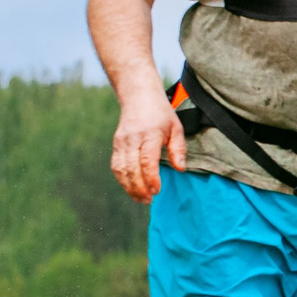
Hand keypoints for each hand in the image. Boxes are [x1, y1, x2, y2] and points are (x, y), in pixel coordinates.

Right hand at [109, 86, 186, 201]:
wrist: (139, 96)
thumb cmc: (161, 113)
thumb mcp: (176, 127)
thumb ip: (178, 149)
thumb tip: (180, 169)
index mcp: (150, 134)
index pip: (147, 160)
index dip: (151, 178)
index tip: (157, 190)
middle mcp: (133, 138)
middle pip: (132, 168)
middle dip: (139, 187)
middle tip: (148, 200)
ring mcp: (122, 141)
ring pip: (121, 169)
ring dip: (129, 187)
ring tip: (140, 199)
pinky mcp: (116, 144)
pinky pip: (116, 166)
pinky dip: (122, 179)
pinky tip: (131, 188)